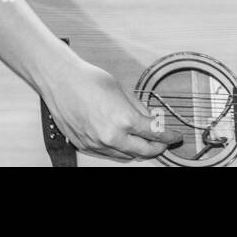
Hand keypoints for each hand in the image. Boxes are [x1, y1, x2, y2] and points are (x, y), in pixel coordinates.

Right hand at [43, 61, 181, 161]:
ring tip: (144, 142)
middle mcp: (111, 136)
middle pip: (143, 151)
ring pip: (125, 156)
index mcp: (124, 120)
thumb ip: (139, 108)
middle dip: (157, 148)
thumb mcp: (123, 90)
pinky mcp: (85, 145)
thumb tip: (150, 119)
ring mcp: (97, 144)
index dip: (168, 136)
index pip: (155, 134)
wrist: (61, 81)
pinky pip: (108, 154)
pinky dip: (119, 150)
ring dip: (138, 151)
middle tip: (163, 143)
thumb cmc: (88, 80)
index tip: (174, 136)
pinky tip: (124, 142)